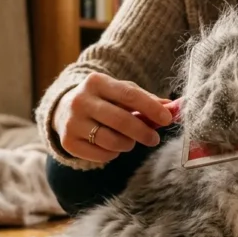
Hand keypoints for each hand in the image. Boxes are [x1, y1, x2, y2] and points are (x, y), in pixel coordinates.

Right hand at [53, 72, 173, 162]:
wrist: (63, 109)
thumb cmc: (102, 100)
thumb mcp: (120, 93)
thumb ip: (146, 100)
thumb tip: (174, 109)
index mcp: (96, 82)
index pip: (129, 95)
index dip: (151, 108)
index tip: (167, 119)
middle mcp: (81, 100)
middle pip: (121, 120)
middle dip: (143, 132)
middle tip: (154, 139)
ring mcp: (72, 122)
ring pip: (111, 140)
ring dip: (128, 144)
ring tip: (130, 141)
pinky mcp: (68, 142)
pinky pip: (101, 155)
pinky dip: (113, 153)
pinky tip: (112, 146)